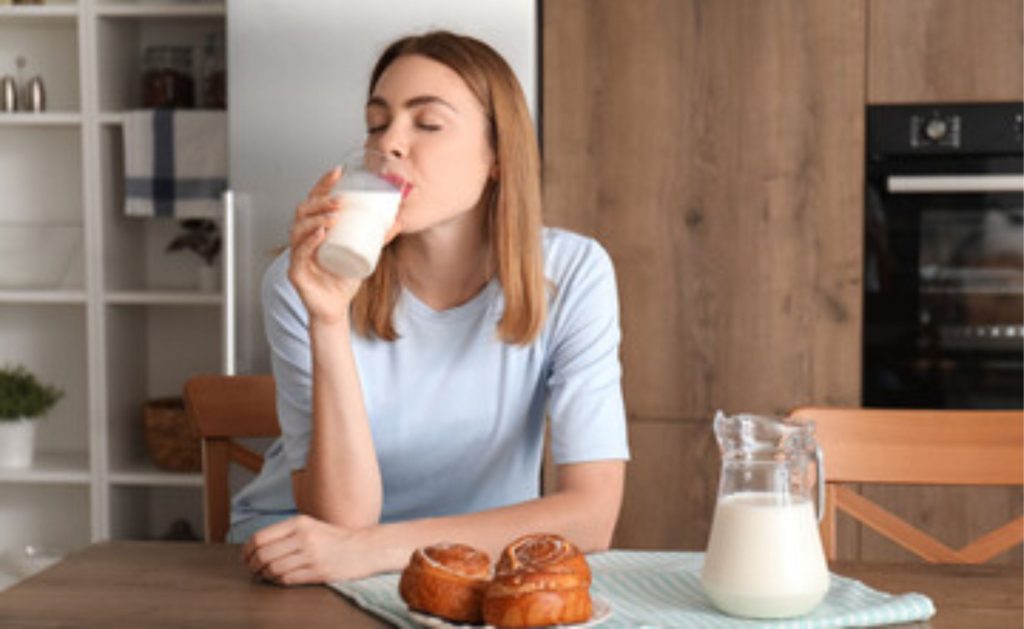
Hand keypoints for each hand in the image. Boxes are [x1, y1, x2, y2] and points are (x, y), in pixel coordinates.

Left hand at [242, 514, 378, 584]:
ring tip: (266, 576)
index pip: (260, 538)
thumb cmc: (333, 538)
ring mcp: (311, 555)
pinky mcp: (317, 572)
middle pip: (263, 555)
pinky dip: (278, 582)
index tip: (246, 558)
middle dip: (253, 566)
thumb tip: (256, 547)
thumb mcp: (309, 526)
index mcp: (299, 523)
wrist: (363, 548)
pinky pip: (286, 580)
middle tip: (253, 570)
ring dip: (265, 576)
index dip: (247, 551)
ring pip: (273, 569)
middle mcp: (303, 537)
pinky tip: (280, 579)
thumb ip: (285, 533)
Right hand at [288, 167, 402, 325]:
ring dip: (317, 219)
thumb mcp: (365, 254)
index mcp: (314, 230)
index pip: (314, 201)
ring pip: (298, 229)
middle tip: (340, 200)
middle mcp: (302, 239)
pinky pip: (299, 253)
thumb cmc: (344, 280)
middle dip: (320, 202)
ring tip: (335, 216)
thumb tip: (397, 221)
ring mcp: (296, 255)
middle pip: (303, 211)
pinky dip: (309, 241)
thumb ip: (378, 238)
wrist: (336, 309)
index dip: (323, 185)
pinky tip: (321, 234)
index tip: (338, 172)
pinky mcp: (295, 272)